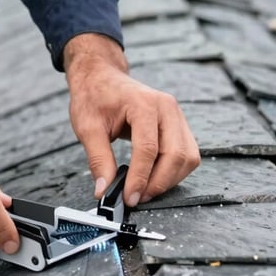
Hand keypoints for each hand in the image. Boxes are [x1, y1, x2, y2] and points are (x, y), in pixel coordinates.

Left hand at [64, 33, 199, 205]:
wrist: (102, 77)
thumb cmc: (94, 97)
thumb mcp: (87, 128)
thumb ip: (98, 160)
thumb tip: (104, 191)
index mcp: (144, 103)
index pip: (148, 148)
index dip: (140, 178)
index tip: (128, 198)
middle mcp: (167, 107)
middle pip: (175, 155)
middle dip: (157, 183)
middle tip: (136, 198)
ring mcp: (177, 115)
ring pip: (187, 158)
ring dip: (169, 180)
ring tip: (144, 191)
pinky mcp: (179, 125)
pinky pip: (187, 154)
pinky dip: (174, 172)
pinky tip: (154, 179)